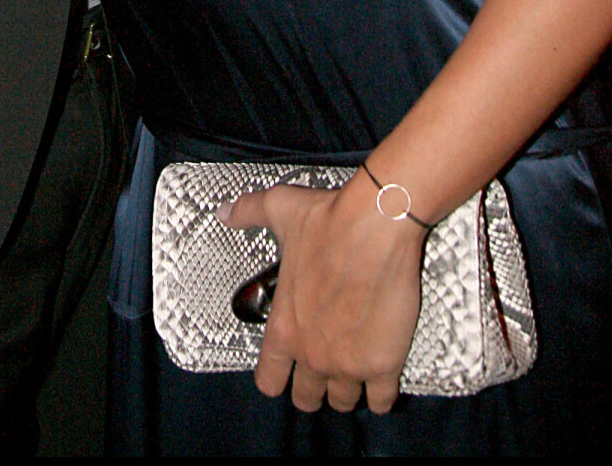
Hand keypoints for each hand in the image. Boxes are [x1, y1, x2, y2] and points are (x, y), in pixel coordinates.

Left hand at [222, 170, 423, 414]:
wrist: (377, 225)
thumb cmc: (329, 221)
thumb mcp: (278, 210)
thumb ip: (248, 213)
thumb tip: (227, 212)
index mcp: (284, 328)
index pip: (269, 379)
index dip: (276, 376)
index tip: (284, 371)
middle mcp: (312, 354)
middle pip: (307, 398)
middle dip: (313, 388)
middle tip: (322, 370)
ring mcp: (349, 365)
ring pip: (343, 402)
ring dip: (346, 390)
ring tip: (351, 373)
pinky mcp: (384, 365)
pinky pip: (381, 401)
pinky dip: (381, 395)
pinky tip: (380, 380)